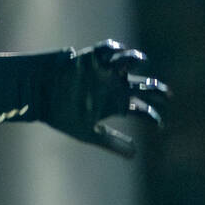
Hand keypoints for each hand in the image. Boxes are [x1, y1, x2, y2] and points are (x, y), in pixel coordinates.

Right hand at [0, 39, 167, 156]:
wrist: (37, 92)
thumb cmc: (59, 113)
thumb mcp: (87, 131)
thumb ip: (111, 142)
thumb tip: (135, 156)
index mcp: (113, 104)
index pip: (140, 109)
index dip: (152, 117)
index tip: (159, 125)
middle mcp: (112, 87)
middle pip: (143, 85)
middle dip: (157, 89)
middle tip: (166, 94)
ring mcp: (104, 71)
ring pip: (130, 62)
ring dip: (137, 60)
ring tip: (138, 64)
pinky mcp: (92, 57)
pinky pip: (109, 48)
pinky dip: (114, 49)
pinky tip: (113, 55)